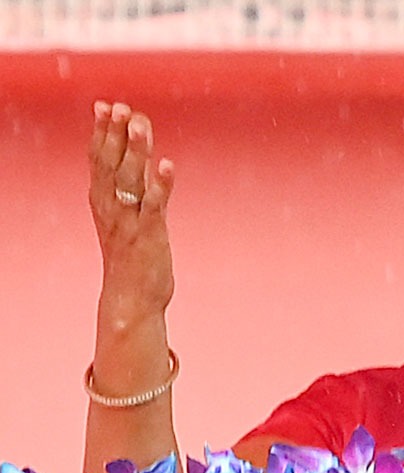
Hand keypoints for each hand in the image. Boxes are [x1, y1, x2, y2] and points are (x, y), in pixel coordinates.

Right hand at [88, 101, 175, 327]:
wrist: (131, 297)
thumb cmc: (131, 256)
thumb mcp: (124, 217)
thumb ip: (129, 189)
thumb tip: (135, 159)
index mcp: (103, 202)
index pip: (98, 160)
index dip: (101, 132)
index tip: (105, 105)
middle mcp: (112, 208)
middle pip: (110, 164)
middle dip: (114, 134)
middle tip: (119, 107)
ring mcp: (129, 221)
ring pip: (130, 180)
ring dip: (136, 151)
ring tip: (140, 124)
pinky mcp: (149, 235)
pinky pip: (155, 206)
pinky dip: (160, 185)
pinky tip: (166, 164)